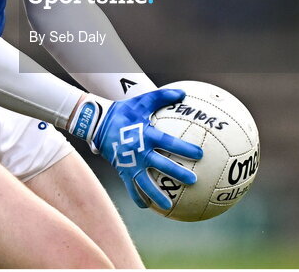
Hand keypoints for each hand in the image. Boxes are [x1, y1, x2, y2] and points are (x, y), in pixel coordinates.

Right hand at [68, 88, 203, 208]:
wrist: (98, 123)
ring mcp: (130, 163)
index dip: (185, 148)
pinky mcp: (122, 171)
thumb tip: (183, 93)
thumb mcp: (142, 101)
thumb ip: (162, 96)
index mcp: (147, 135)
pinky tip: (147, 206)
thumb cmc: (124, 111)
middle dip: (178, 174)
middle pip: (162, 165)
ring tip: (168, 207)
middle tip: (193, 180)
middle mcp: (140, 151)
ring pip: (145, 183)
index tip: (200, 154)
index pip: (169, 143)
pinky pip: (131, 188)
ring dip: (157, 195)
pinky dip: (138, 198)